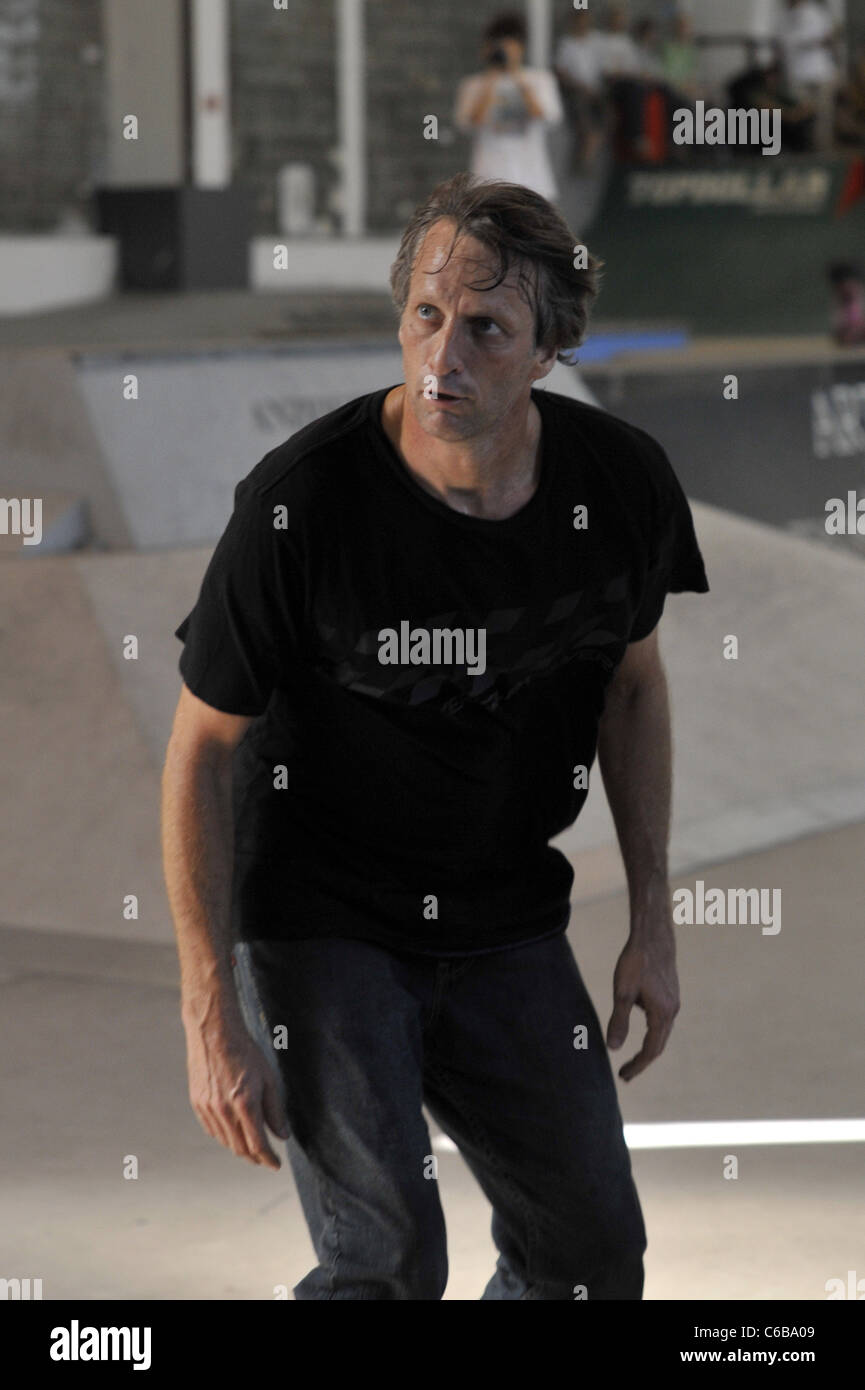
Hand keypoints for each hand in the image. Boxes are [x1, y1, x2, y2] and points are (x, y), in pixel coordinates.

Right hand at [183, 1011, 289, 1169]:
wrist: (214, 1032)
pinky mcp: (197, 1104)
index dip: (268, 1159)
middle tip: (266, 1158)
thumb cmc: (245, 1052)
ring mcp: (208, 1108)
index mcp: (245, 1104)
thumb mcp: (269, 1079)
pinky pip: (212, 1130)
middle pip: (240, 1148)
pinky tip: (233, 1132)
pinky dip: (225, 1136)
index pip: (258, 1144)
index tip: (276, 1165)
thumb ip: (275, 1110)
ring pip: (225, 1142)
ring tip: (251, 1147)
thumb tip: (282, 1136)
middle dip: (255, 1157)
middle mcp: (224, 1111)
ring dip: (240, 1148)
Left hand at [606, 925, 679, 1081]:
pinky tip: (640, 1025)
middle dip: (642, 1062)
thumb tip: (613, 1049)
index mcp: (661, 1014)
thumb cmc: (636, 962)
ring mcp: (673, 1002)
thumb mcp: (623, 992)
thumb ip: (619, 1021)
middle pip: (658, 1046)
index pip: (651, 1050)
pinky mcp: (671, 994)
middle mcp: (672, 1011)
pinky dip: (652, 1032)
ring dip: (648, 1047)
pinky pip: (662, 1021)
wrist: (653, 936)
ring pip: (662, 1033)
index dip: (637, 1066)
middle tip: (625, 1075)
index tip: (623, 1077)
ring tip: (632, 1057)